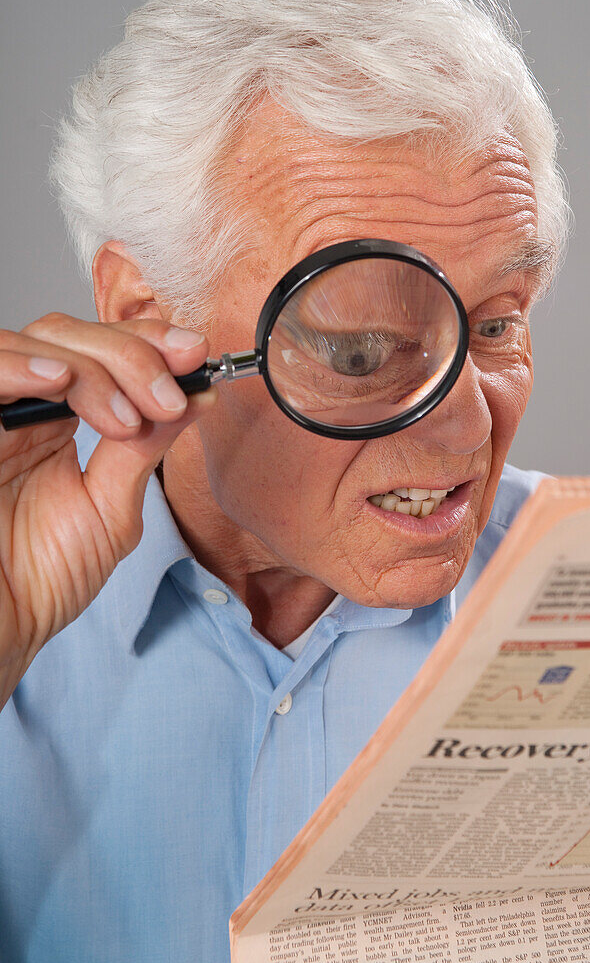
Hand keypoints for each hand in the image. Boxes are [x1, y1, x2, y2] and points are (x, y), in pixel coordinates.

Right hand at [0, 314, 216, 705]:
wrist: (4, 627)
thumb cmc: (43, 578)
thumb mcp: (112, 507)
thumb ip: (147, 447)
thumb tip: (197, 396)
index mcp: (62, 420)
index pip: (101, 349)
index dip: (147, 342)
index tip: (192, 355)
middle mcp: (26, 408)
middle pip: (70, 335)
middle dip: (132, 355)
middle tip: (169, 397)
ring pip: (35, 343)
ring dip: (93, 367)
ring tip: (127, 417)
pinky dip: (21, 367)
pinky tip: (60, 382)